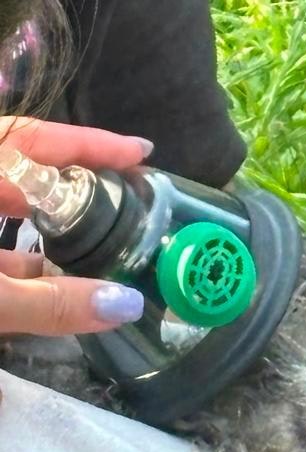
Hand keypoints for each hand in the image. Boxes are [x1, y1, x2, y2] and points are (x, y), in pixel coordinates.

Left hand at [0, 116, 152, 335]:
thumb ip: (52, 304)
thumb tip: (129, 306)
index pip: (33, 139)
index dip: (89, 143)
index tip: (141, 152)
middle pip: (26, 169)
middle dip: (77, 178)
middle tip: (128, 191)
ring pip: (9, 209)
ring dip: (55, 225)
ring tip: (105, 237)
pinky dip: (27, 259)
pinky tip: (60, 280)